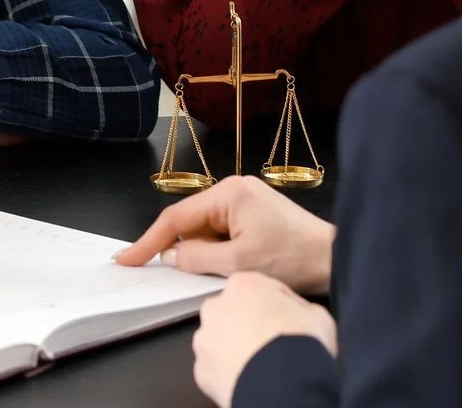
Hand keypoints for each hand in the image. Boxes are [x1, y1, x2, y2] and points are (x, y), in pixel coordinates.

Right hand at [112, 176, 333, 293]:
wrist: (335, 259)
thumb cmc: (294, 259)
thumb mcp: (239, 264)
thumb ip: (197, 259)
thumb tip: (169, 257)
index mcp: (228, 194)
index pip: (176, 218)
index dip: (148, 241)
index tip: (126, 258)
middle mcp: (233, 190)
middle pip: (189, 222)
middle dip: (177, 248)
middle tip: (156, 270)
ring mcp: (244, 200)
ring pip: (204, 228)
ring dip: (200, 251)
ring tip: (214, 271)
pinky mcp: (253, 213)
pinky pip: (220, 230)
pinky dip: (214, 249)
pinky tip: (219, 265)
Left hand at [192, 272, 337, 407]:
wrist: (285, 384)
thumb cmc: (301, 346)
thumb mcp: (318, 316)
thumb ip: (303, 309)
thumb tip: (304, 315)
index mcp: (243, 285)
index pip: (261, 290)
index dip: (280, 306)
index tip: (290, 320)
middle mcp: (216, 307)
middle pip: (234, 312)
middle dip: (251, 325)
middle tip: (274, 343)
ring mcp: (205, 338)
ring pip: (220, 340)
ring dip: (236, 348)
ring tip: (261, 363)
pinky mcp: (201, 369)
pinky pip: (216, 368)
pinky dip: (229, 373)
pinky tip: (249, 377)